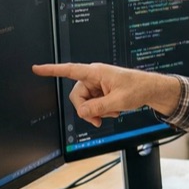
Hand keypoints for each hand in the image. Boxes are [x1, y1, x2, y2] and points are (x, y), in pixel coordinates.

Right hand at [32, 62, 177, 125]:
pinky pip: (93, 104)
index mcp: (96, 72)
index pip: (70, 70)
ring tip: (113, 112)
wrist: (151, 90)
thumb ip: (98, 107)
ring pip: (85, 102)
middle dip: (86, 110)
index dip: (52, 70)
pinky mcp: (101, 92)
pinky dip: (102, 110)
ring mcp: (98, 85)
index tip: (37, 68)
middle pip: (77, 96)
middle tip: (99, 120)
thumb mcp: (118, 101)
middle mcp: (94, 77)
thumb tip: (82, 112)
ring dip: (97, 111)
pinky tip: (114, 110)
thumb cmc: (138, 88)